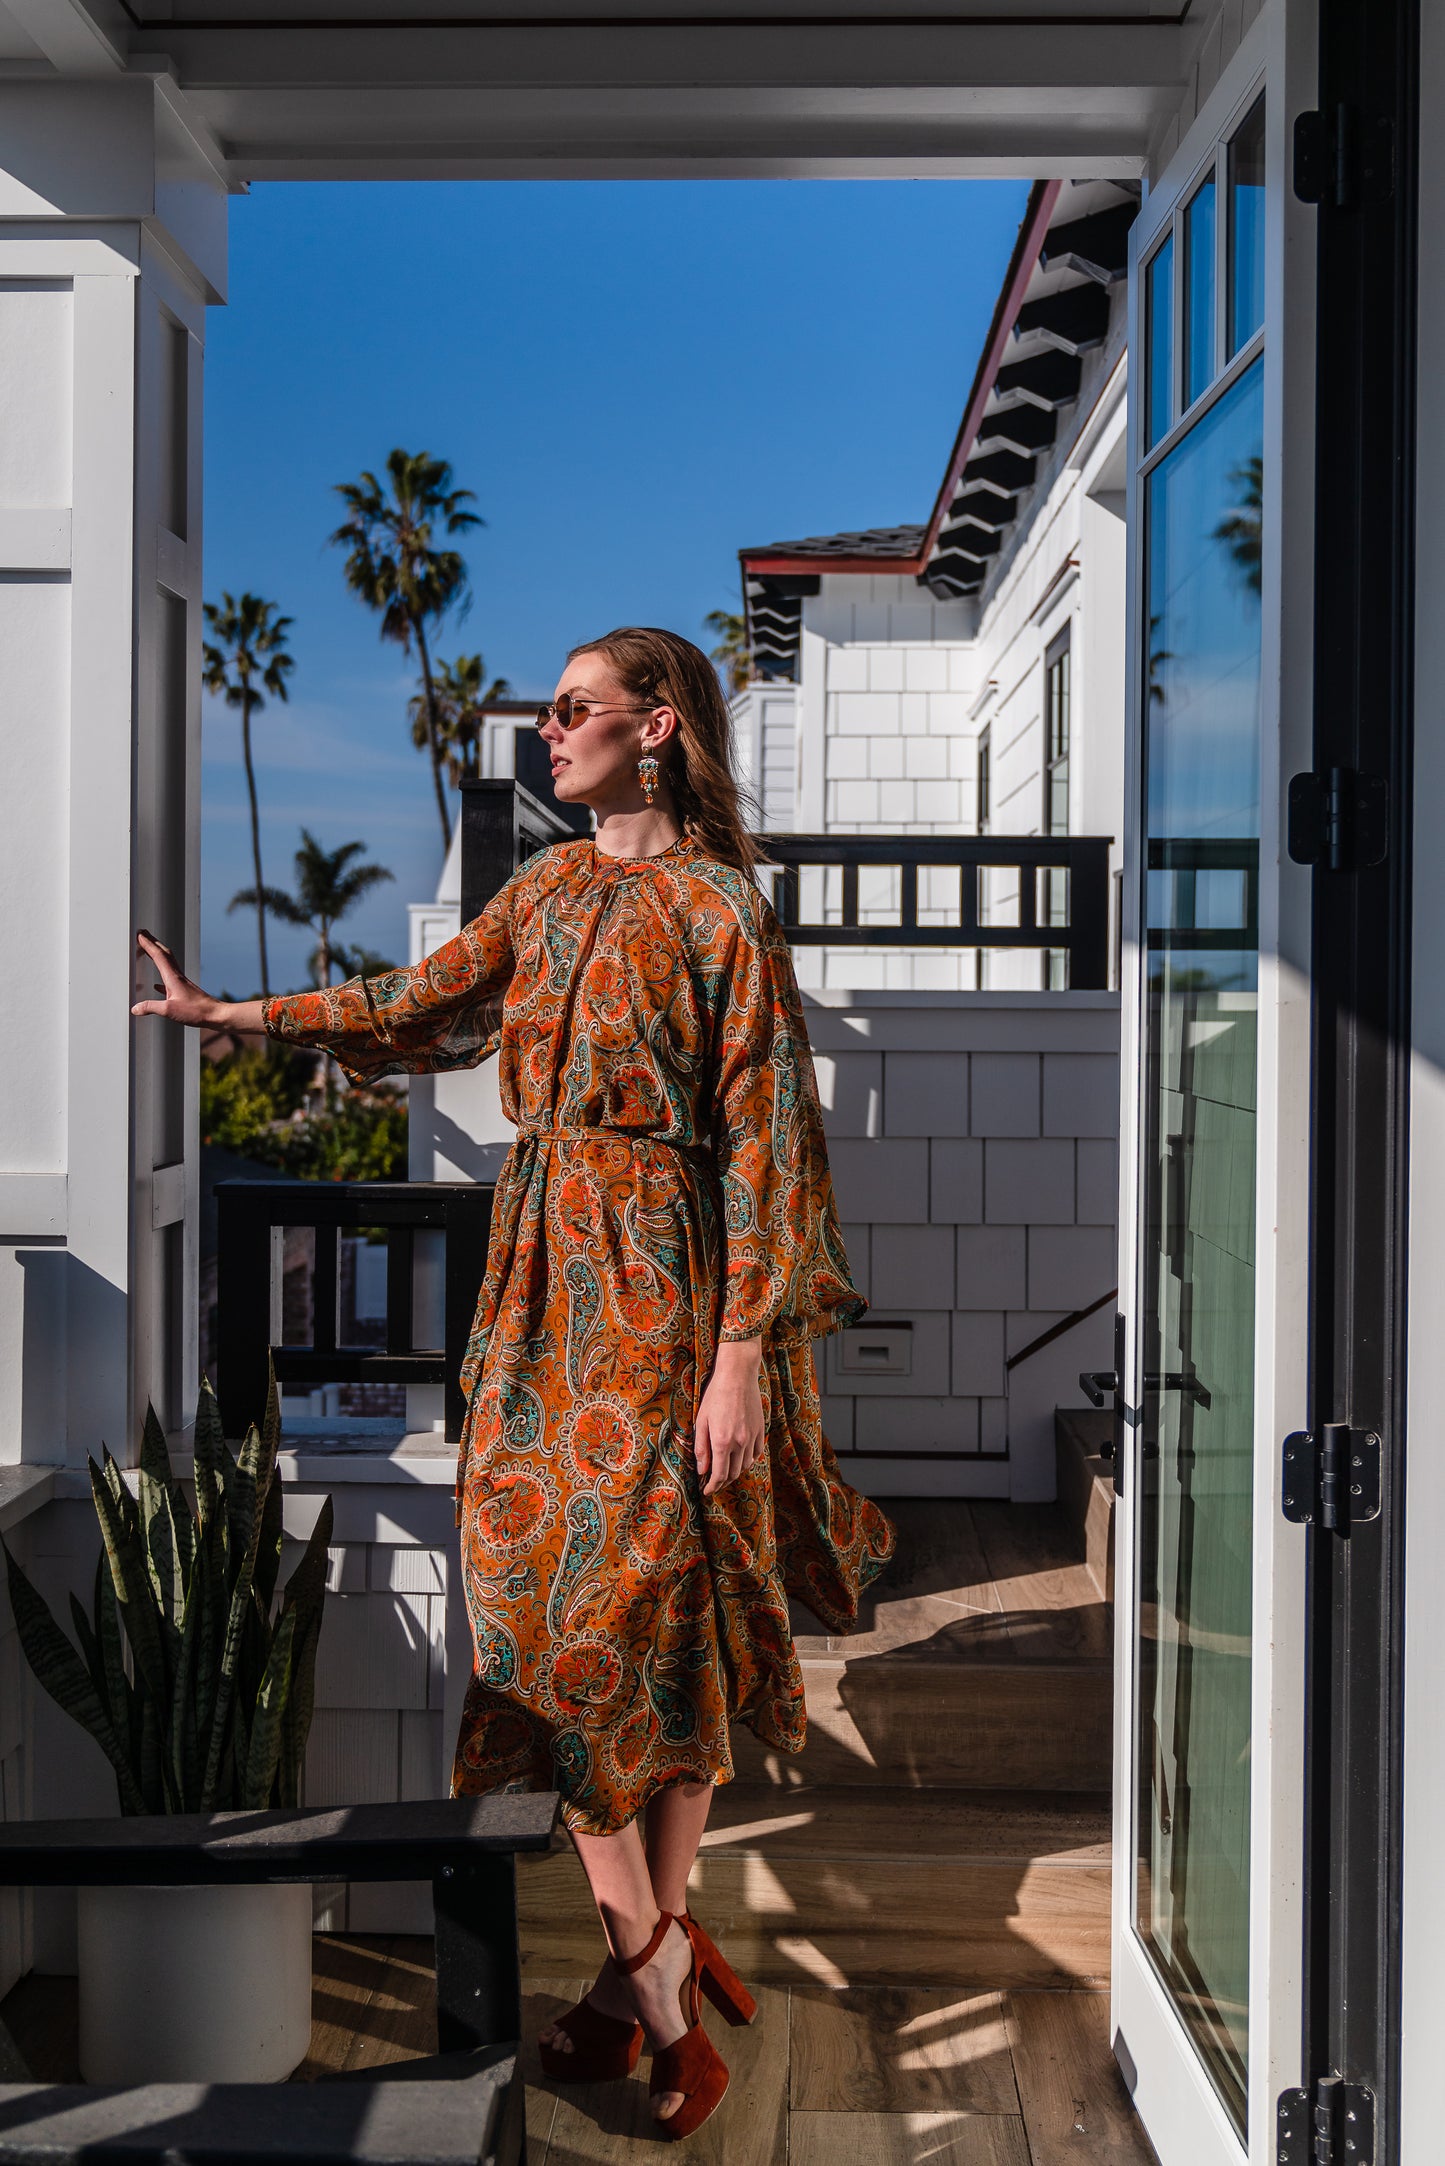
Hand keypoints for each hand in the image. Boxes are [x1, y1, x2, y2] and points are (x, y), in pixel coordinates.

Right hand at [131, 931, 226, 1027]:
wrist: (216, 1015)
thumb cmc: (197, 1011)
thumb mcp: (169, 1010)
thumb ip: (150, 1007)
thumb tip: (136, 1008)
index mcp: (173, 977)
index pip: (158, 955)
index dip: (148, 944)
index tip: (139, 935)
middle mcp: (177, 976)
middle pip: (164, 954)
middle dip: (153, 943)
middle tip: (144, 935)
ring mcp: (181, 983)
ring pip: (167, 964)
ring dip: (157, 956)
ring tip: (149, 951)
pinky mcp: (184, 991)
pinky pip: (169, 980)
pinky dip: (161, 978)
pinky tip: (157, 986)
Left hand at [694, 1339, 764, 1496]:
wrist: (738, 1376)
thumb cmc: (715, 1396)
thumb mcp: (701, 1421)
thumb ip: (701, 1448)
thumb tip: (701, 1470)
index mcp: (722, 1442)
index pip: (719, 1475)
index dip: (712, 1486)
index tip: (706, 1491)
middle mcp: (739, 1443)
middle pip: (733, 1473)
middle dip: (723, 1482)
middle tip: (714, 1483)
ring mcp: (752, 1437)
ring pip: (746, 1465)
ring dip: (735, 1472)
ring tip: (726, 1472)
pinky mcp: (760, 1430)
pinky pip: (756, 1453)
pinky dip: (748, 1460)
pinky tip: (741, 1458)